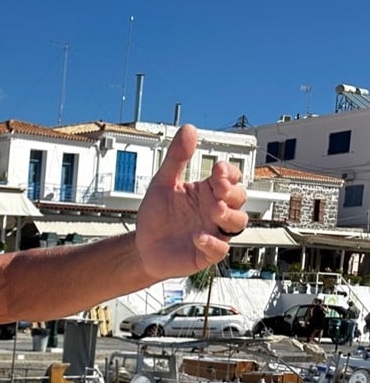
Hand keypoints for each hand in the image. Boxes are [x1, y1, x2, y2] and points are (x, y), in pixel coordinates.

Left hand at [133, 124, 247, 279]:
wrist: (142, 246)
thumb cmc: (156, 215)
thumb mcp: (163, 183)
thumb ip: (177, 158)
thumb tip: (189, 129)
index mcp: (208, 192)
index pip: (231, 178)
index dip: (229, 173)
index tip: (217, 169)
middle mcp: (215, 210)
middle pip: (240, 198)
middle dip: (233, 192)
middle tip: (218, 188)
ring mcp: (214, 231)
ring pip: (238, 223)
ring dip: (229, 216)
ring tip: (213, 210)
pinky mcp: (206, 253)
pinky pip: (219, 250)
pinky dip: (213, 243)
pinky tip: (198, 237)